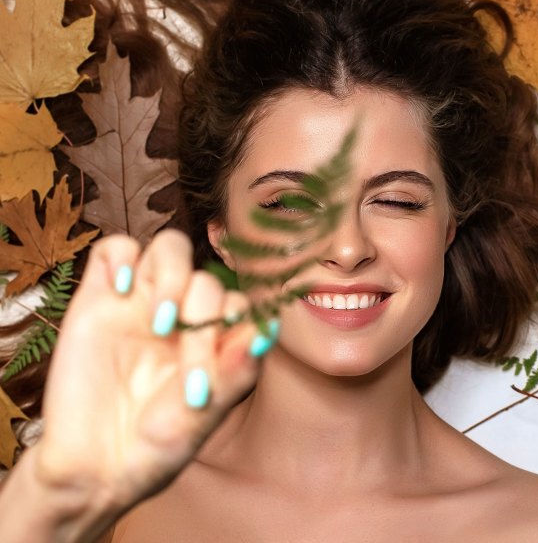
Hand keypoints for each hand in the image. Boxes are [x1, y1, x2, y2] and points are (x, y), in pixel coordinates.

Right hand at [32, 230, 271, 512]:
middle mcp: (183, 316)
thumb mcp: (203, 418)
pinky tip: (123, 291)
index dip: (238, 324)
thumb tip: (267, 333)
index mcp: (216, 340)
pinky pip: (115, 249)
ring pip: (171, 248)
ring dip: (174, 277)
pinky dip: (123, 257)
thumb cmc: (154, 449)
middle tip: (184, 365)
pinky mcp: (98, 298)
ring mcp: (142, 303)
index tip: (223, 362)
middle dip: (203, 318)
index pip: (241, 305)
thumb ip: (236, 373)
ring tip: (160, 324)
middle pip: (209, 281)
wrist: (91, 469)